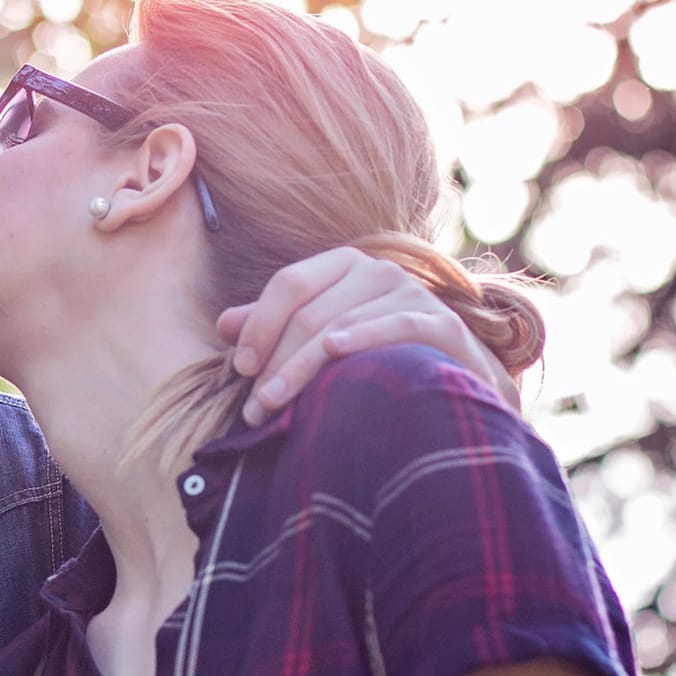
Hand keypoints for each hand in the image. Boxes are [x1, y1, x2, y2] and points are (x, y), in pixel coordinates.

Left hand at [217, 246, 518, 425]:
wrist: (453, 379)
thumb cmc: (374, 356)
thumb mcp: (320, 335)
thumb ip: (274, 326)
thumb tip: (223, 324)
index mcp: (344, 265)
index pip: (290, 283)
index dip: (259, 325)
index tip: (239, 368)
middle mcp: (378, 270)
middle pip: (310, 314)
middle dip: (274, 364)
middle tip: (252, 409)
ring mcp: (412, 293)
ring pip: (339, 328)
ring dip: (300, 372)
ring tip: (271, 410)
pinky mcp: (440, 322)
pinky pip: (393, 327)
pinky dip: (363, 337)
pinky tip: (334, 353)